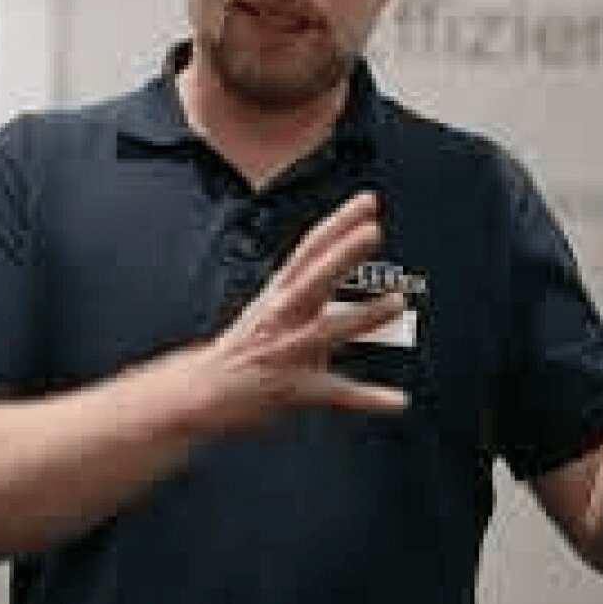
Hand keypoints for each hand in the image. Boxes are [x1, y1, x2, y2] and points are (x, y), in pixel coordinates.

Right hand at [191, 192, 407, 431]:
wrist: (206, 387)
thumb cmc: (247, 343)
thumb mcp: (275, 304)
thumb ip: (313, 284)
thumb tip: (349, 263)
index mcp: (282, 292)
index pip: (311, 249)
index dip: (340, 223)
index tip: (367, 203)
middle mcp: (283, 315)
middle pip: (313, 277)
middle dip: (342, 254)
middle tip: (373, 231)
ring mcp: (288, 350)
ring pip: (327, 330)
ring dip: (362, 316)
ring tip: (395, 302)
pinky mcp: (295, 388)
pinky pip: (335, 393)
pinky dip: (369, 397)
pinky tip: (397, 400)